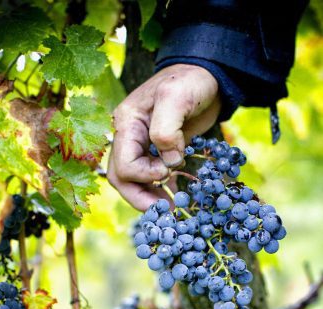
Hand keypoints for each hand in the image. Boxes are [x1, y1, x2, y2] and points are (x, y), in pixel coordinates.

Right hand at [107, 64, 220, 210]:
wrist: (208, 76)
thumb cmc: (190, 81)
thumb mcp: (175, 98)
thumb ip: (166, 131)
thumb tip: (168, 163)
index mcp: (127, 124)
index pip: (124, 163)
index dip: (144, 175)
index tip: (168, 171)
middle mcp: (130, 137)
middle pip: (121, 178)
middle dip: (140, 197)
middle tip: (164, 211)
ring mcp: (143, 145)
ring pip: (134, 181)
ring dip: (149, 197)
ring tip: (171, 207)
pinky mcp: (159, 151)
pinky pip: (151, 177)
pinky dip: (160, 189)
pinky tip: (175, 196)